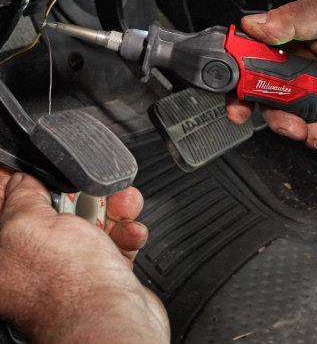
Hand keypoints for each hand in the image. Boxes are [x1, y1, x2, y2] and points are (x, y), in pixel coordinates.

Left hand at [0, 168, 169, 342]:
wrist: (115, 320)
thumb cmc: (70, 285)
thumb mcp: (31, 225)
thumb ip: (23, 196)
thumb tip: (21, 180)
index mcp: (5, 256)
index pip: (8, 207)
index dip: (24, 183)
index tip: (40, 170)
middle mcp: (34, 265)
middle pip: (55, 212)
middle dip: (81, 194)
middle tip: (92, 189)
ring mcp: (70, 270)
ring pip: (91, 224)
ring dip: (114, 211)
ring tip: (124, 207)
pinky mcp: (102, 274)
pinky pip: (114, 242)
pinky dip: (126, 234)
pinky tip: (130, 233)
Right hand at [227, 0, 316, 157]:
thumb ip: (292, 19)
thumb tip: (254, 25)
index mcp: (293, 44)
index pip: (257, 68)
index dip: (244, 90)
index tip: (240, 107)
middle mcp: (305, 70)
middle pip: (278, 105)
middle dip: (284, 122)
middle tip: (296, 126)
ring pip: (307, 123)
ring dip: (316, 136)